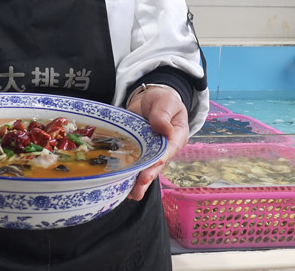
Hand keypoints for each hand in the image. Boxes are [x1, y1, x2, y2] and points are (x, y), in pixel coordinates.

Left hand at [126, 86, 189, 200]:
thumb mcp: (166, 102)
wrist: (150, 100)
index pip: (168, 150)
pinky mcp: (137, 150)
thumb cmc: (163, 100)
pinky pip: (133, 161)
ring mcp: (150, 151)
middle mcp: (164, 149)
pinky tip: (118, 182)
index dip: (158, 161)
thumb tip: (162, 128)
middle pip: (156, 165)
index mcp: (176, 137)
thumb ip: (163, 114)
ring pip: (144, 168)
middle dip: (146, 177)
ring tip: (128, 193)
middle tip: (137, 189)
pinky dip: (126, 171)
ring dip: (136, 181)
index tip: (149, 170)